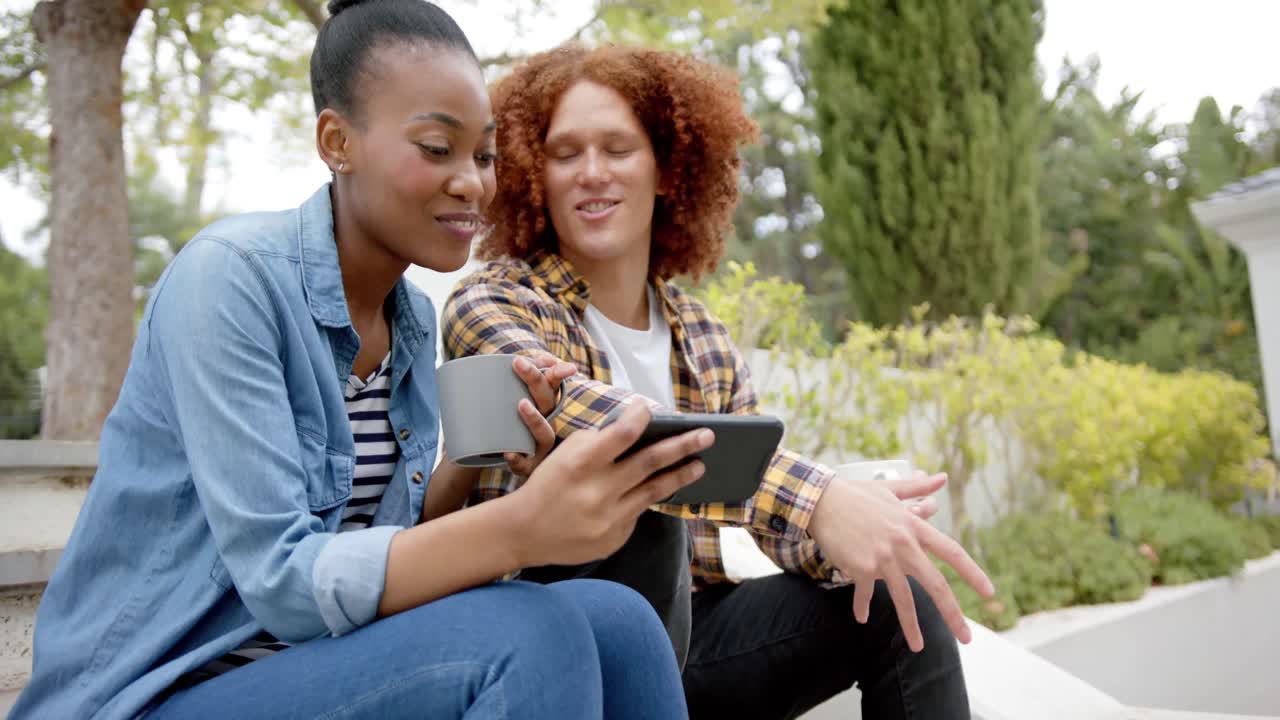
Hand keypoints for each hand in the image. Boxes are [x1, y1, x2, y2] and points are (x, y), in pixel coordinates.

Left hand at [503, 355, 577, 475]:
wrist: (500, 459)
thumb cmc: (509, 424)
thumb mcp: (511, 400)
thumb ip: (512, 379)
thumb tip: (508, 356)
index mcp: (544, 404)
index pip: (553, 382)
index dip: (558, 370)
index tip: (559, 357)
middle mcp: (547, 422)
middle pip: (547, 400)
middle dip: (535, 379)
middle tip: (518, 362)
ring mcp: (539, 446)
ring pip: (544, 434)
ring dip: (534, 418)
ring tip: (521, 404)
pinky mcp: (528, 466)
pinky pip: (525, 464)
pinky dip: (517, 459)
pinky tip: (508, 452)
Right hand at [505, 402, 714, 567]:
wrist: (523, 531)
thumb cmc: (547, 485)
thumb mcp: (563, 455)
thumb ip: (598, 443)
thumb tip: (636, 431)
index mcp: (581, 463)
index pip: (622, 433)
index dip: (641, 417)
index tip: (650, 409)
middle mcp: (597, 491)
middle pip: (650, 462)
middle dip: (683, 446)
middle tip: (708, 435)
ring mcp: (608, 519)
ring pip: (654, 491)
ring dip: (680, 475)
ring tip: (699, 464)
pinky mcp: (613, 539)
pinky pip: (637, 514)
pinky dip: (645, 500)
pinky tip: (655, 492)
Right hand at [808, 471, 994, 652]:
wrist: (820, 501)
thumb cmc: (855, 494)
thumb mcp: (889, 490)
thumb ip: (918, 489)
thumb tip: (942, 478)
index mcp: (913, 526)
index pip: (953, 552)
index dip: (973, 573)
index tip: (989, 592)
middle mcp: (903, 544)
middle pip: (935, 584)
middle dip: (953, 614)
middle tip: (966, 637)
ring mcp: (882, 558)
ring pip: (903, 599)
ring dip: (911, 627)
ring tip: (918, 647)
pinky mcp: (861, 568)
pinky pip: (866, 594)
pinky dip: (862, 607)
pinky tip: (861, 617)